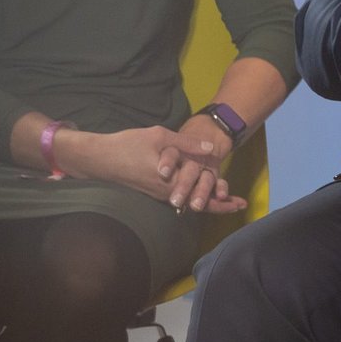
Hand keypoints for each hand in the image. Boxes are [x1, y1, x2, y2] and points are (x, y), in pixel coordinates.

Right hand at [57, 127, 246, 213]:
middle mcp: (167, 194)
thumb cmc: (128, 145)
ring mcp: (159, 194)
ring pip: (189, 200)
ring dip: (207, 199)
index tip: (240, 204)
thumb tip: (211, 150)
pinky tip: (198, 186)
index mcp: (172, 184)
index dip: (223, 202)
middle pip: (199, 203)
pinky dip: (192, 193)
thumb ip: (186, 144)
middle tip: (240, 204)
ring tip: (225, 196)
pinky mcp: (152, 190)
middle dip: (220, 204)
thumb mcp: (160, 137)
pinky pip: (178, 196)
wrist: (99, 158)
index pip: (203, 199)